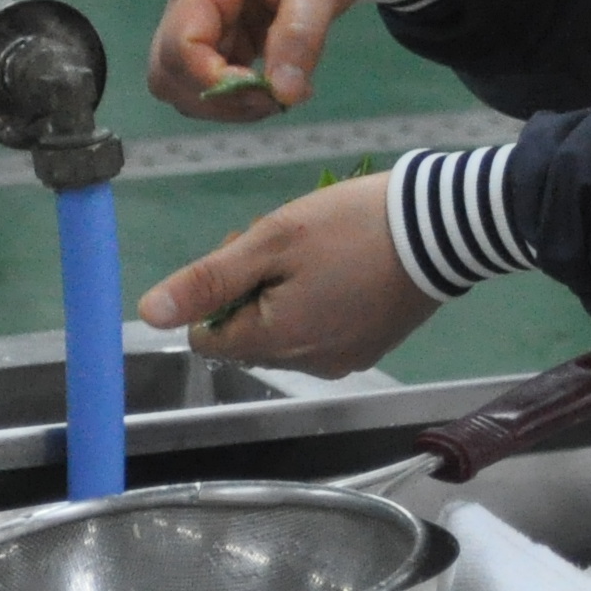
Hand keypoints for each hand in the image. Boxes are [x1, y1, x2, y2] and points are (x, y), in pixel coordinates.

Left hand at [136, 173, 439, 375]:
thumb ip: (210, 279)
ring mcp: (342, 359)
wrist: (440, 228)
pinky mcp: (370, 348)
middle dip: (251, 292)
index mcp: (274, 341)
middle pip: (246, 336)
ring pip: (284, 334)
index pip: (207, 338)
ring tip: (318, 254)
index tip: (247, 252)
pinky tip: (343, 271)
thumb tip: (149, 314)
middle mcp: (306, 364)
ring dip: (285, 298)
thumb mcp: (272, 240)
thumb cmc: (351, 226)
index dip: (215, 292)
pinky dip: (320, 305)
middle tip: (283, 244)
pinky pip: (322, 333)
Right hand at [148, 0, 387, 123]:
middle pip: (168, 70)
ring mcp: (210, 14)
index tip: (265, 94)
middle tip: (272, 100)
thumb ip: (300, 36)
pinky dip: (242, 90)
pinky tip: (282, 84)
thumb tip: (283, 96)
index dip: (213, 81)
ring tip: (281, 92)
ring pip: (189, 78)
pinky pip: (218, 72)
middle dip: (213, 98)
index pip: (179, 46)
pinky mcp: (231, 29)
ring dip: (226, 99)